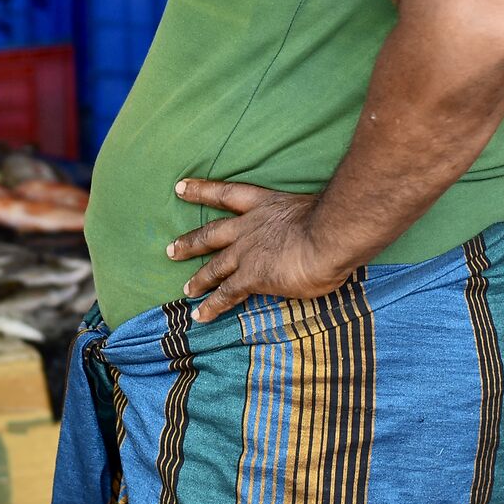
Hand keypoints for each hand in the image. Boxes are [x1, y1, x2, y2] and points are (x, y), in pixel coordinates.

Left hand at [166, 179, 354, 322]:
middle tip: (171, 249)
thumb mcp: (314, 211)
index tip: (180, 188)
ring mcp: (247, 253)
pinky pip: (226, 294)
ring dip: (199, 279)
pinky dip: (212, 306)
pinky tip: (199, 316)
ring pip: (214, 267)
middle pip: (211, 234)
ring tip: (186, 289)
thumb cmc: (332, 222)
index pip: (226, 194)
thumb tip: (315, 232)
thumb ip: (305, 221)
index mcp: (265, 205)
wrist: (328, 236)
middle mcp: (250, 227)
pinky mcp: (251, 277)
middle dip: (190, 242)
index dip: (201, 190)